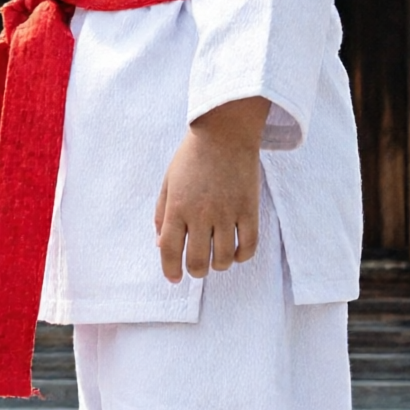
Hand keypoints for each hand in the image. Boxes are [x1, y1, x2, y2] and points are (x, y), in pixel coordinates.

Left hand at [154, 97, 269, 282]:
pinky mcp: (249, 209)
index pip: (169, 250)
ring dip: (219, 265)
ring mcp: (226, 212)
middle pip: (197, 261)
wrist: (225, 132)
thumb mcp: (168, 181)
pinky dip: (242, 256)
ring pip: (224, 258)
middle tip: (197, 267)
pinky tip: (237, 252)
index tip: (174, 278)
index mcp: (177, 207)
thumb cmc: (193, 156)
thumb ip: (161, 214)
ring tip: (217, 258)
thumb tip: (160, 245)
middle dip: (195, 271)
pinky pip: (248, 246)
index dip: (170, 270)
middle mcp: (200, 213)